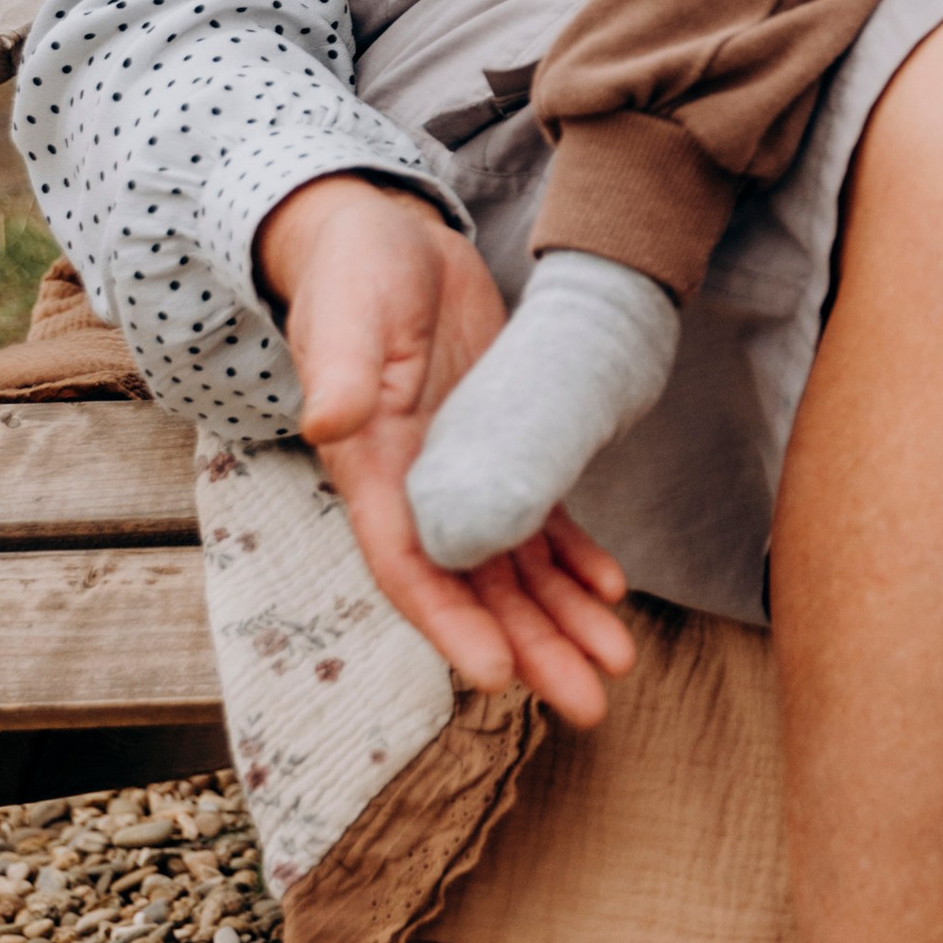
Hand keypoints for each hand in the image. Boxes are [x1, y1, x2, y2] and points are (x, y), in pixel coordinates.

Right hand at [255, 172, 636, 727]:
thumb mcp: (346, 310)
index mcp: (370, 470)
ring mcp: (463, 474)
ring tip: (616, 666)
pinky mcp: (502, 447)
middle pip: (475, 588)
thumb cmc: (355, 272)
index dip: (449, 622)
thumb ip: (339, 367)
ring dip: (562, 620)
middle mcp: (417, 489)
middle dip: (529, 648)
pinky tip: (609, 591)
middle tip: (589, 705)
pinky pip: (541, 521)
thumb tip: (326, 421)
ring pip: (515, 569)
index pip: (409, 566)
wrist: (385, 238)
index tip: (495, 674)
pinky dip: (573, 560)